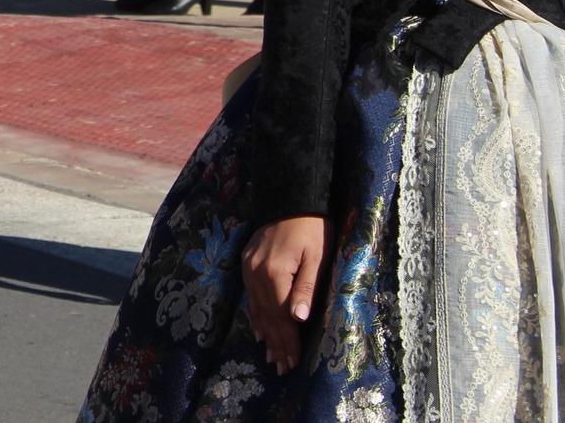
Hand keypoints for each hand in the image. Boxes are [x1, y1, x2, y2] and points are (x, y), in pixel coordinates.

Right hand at [243, 215, 329, 373]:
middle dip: (276, 344)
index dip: (288, 342)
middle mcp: (256, 273)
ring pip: (256, 308)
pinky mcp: (246, 262)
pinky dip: (255, 315)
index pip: (282, 317)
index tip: (293, 364)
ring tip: (271, 356)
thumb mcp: (317, 258)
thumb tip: (298, 319)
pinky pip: (250, 295)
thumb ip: (306, 288)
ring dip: (265, 333)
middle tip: (282, 368)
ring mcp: (248, 267)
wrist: (291, 197)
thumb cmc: (313, 228)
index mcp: (275, 273)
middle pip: (267, 316)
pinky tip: (259, 328)